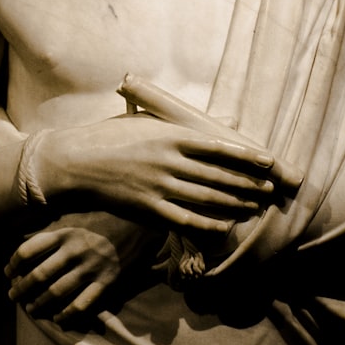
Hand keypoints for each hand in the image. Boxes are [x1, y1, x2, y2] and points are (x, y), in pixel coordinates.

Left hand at [4, 212, 154, 323]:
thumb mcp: (75, 215)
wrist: (139, 222)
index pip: (29, 249)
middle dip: (21, 288)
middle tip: (13, 296)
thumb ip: (52, 226)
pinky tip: (59, 318)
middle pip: (39, 275)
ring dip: (40, 304)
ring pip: (58, 292)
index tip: (8, 272)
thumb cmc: (103, 217)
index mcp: (64, 232)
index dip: (13, 263)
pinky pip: (83, 303)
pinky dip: (68, 314)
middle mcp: (75, 251)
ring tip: (31, 309)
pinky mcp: (106, 281)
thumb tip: (22, 232)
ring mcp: (91, 267)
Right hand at [29, 113, 280, 232]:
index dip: (246, 157)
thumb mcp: (148, 121)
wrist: (75, 163)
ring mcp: (158, 187)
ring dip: (234, 204)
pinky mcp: (148, 209)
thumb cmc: (111, 138)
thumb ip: (186, 124)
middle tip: (269, 190)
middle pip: (218, 176)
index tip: (268, 163)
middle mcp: (167, 161)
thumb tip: (225, 118)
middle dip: (247, 184)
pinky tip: (225, 226)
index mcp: (169, 135)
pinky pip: (185, 220)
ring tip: (255, 206)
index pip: (218, 147)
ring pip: (206, 199)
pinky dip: (208, 224)